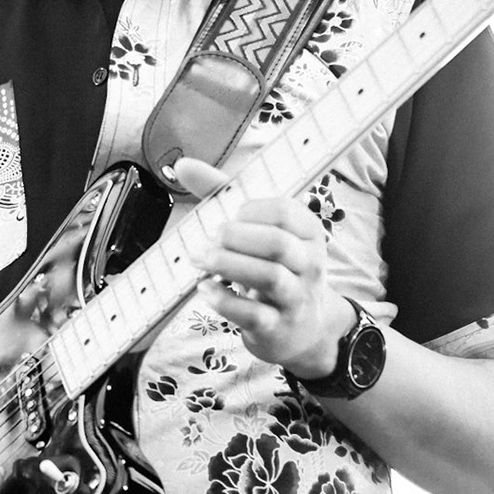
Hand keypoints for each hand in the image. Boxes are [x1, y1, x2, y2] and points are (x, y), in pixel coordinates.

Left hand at [174, 157, 353, 377]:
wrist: (303, 328)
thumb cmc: (274, 266)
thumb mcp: (260, 230)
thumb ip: (223, 194)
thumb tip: (183, 164)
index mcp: (309, 233)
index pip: (285, 212)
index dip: (251, 211)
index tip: (230, 217)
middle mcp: (310, 265)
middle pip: (277, 244)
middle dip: (237, 238)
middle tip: (209, 239)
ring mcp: (296, 299)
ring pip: (270, 278)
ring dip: (228, 264)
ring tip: (200, 259)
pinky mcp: (277, 328)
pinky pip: (253, 314)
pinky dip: (223, 300)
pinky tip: (204, 288)